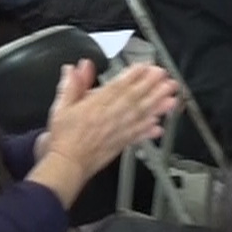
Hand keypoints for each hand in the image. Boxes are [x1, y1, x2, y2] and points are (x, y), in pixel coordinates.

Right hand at [44, 61, 177, 176]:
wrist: (66, 164)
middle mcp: (110, 117)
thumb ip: (72, 85)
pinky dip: (149, 131)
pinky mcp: (121, 144)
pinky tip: (159, 126)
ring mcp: (117, 131)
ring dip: (157, 106)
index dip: (135, 76)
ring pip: (140, 116)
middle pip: (135, 99)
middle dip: (153, 87)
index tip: (148, 67)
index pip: (118, 86)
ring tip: (171, 98)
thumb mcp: (61, 106)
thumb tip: (78, 68)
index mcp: (95, 105)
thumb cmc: (63, 137)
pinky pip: (137, 136)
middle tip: (167, 78)